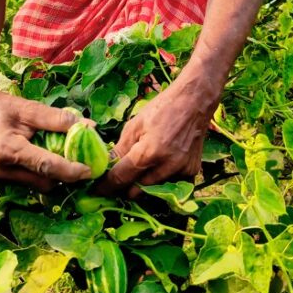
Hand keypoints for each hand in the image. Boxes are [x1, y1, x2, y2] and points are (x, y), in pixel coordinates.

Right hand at [0, 86, 92, 189]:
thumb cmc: (3, 107)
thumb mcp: (30, 108)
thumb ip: (59, 119)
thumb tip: (90, 126)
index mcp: (7, 149)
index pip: (45, 166)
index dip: (70, 170)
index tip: (89, 170)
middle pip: (43, 182)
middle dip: (62, 175)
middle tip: (76, 161)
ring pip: (35, 186)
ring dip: (49, 176)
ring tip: (55, 156)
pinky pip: (24, 183)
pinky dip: (35, 175)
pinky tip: (36, 158)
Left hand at [95, 82, 215, 197]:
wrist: (195, 102)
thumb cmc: (162, 108)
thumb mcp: (135, 125)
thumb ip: (120, 150)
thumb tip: (105, 167)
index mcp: (150, 152)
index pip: (121, 178)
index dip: (106, 186)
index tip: (97, 190)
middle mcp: (167, 167)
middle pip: (137, 191)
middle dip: (124, 188)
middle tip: (116, 181)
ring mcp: (182, 171)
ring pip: (153, 190)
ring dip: (143, 185)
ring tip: (137, 172)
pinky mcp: (192, 172)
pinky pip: (170, 186)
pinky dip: (161, 182)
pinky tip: (158, 169)